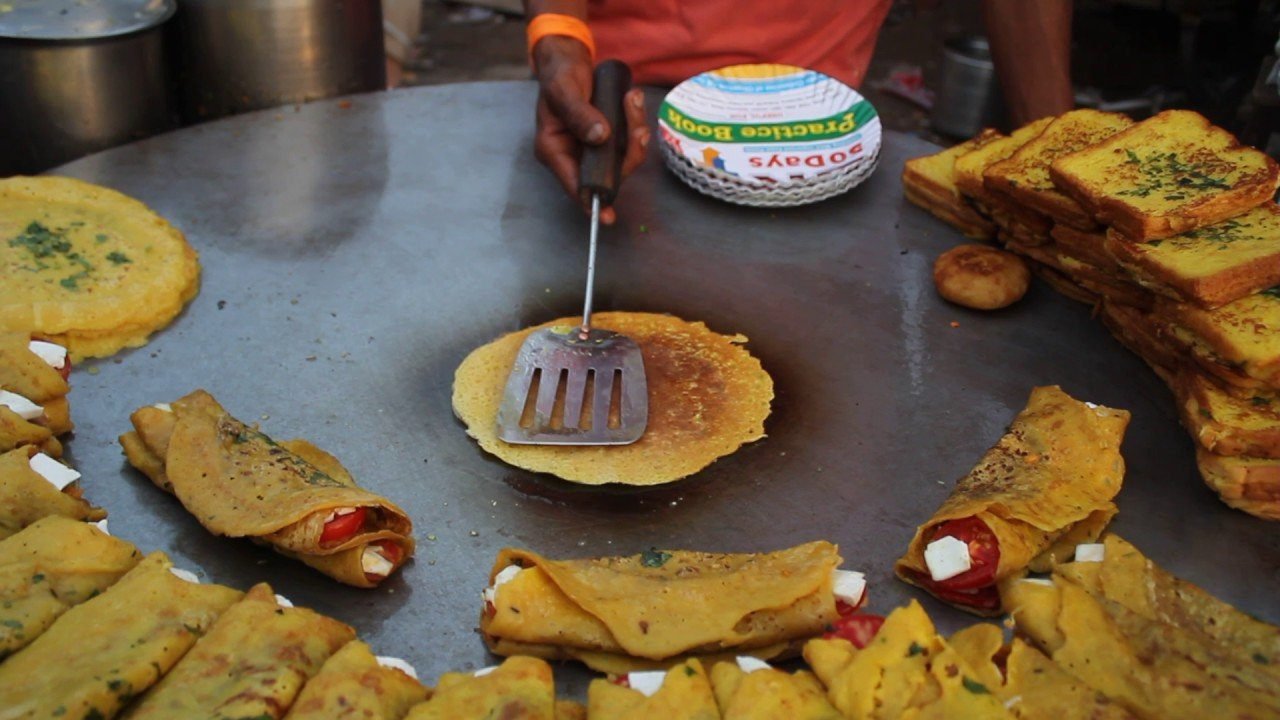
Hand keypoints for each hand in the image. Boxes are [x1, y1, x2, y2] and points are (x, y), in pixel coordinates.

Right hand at [533, 36, 648, 224]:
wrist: (567, 60)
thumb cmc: (559, 75)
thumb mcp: (564, 90)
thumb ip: (578, 113)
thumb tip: (600, 137)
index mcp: (553, 149)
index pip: (573, 183)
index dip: (591, 200)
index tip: (606, 216)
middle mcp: (574, 155)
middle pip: (607, 173)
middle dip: (627, 150)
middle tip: (634, 117)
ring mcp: (593, 149)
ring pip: (623, 158)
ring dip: (635, 131)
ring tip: (633, 99)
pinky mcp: (608, 140)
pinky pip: (629, 143)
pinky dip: (635, 124)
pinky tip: (633, 100)